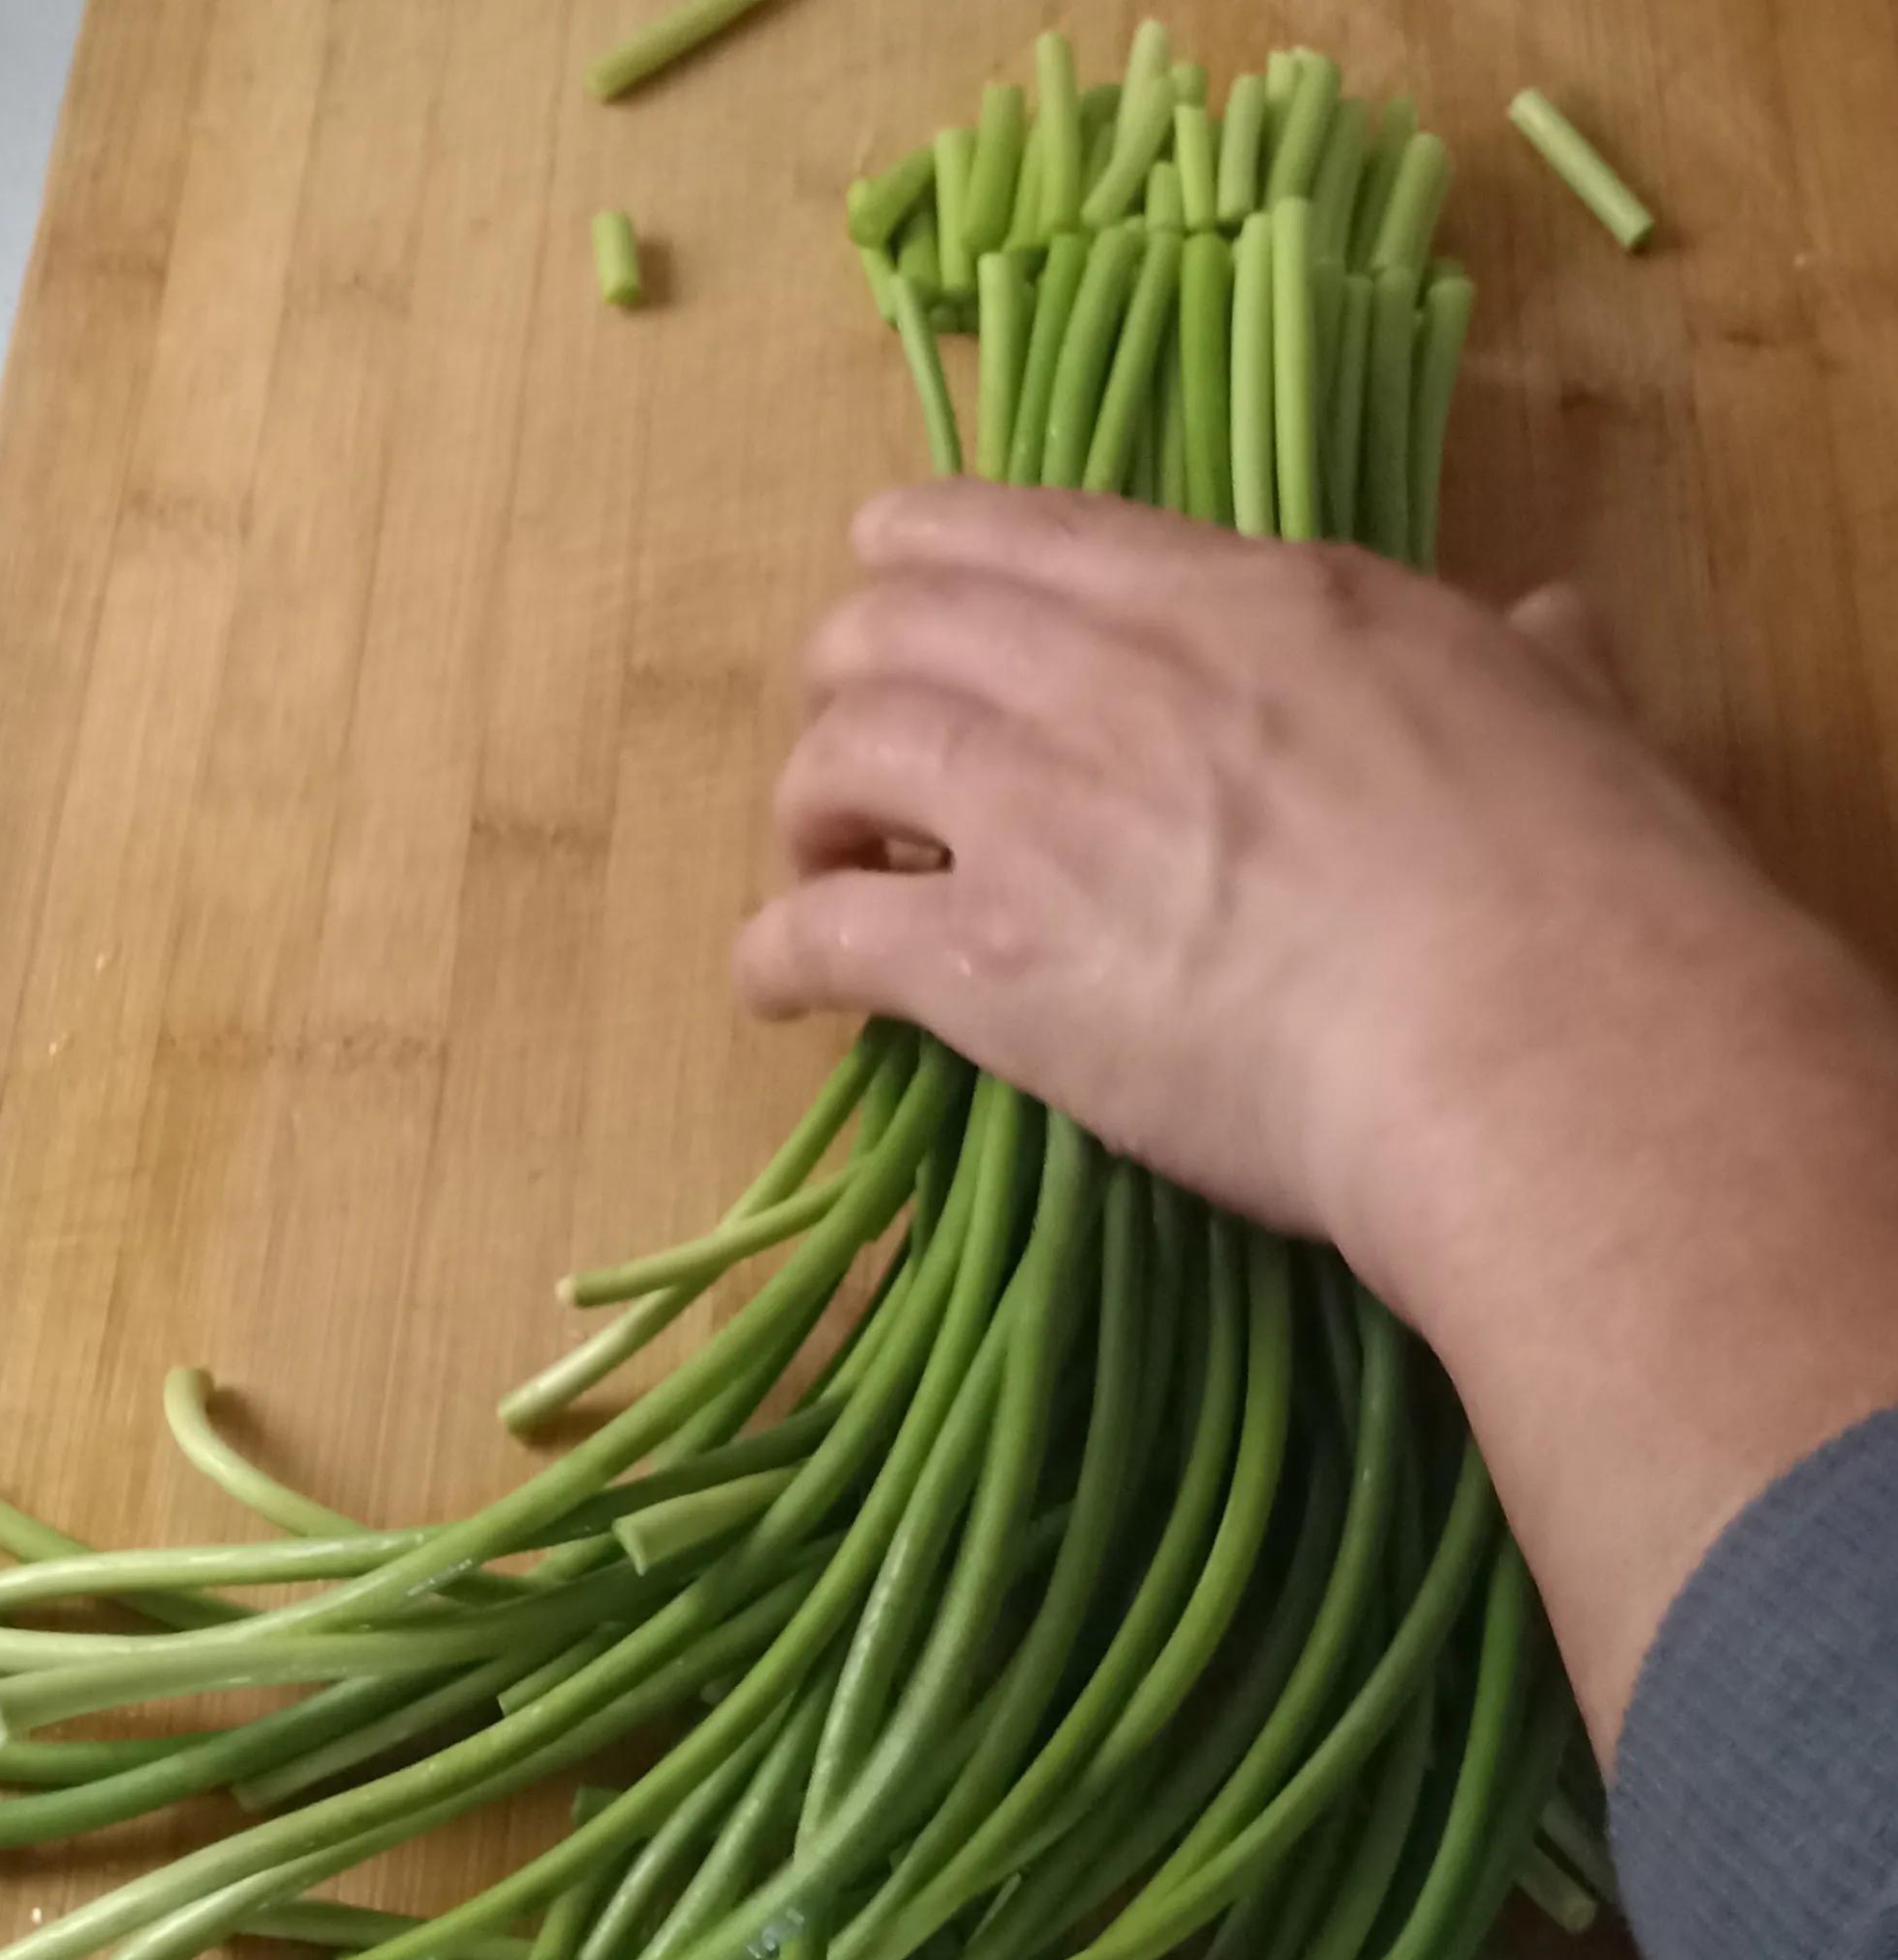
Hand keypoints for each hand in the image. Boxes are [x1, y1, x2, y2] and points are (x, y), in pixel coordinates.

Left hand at [739, 485, 1897, 1748]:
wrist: (1532, 1028)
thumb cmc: (1581, 880)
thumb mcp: (1566, 709)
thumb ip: (1529, 654)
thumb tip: (1555, 626)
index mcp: (1243, 598)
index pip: (1025, 532)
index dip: (929, 558)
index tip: (894, 593)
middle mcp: (1110, 675)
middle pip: (890, 625)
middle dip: (852, 683)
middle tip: (868, 764)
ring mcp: (1037, 809)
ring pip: (837, 754)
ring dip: (810, 810)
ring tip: (823, 868)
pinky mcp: (990, 958)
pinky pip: (820, 931)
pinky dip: (777, 953)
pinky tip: (777, 986)